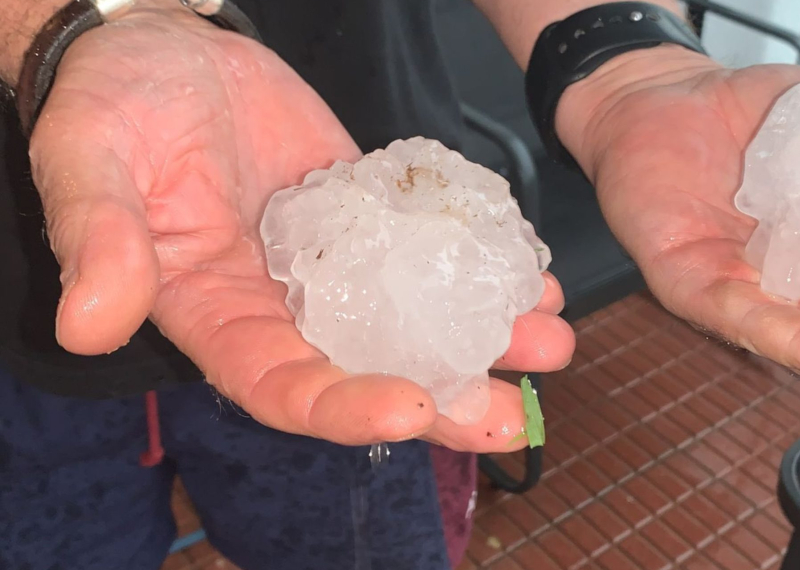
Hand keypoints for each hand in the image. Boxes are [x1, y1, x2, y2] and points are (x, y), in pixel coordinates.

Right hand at [28, 4, 572, 448]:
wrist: (164, 50)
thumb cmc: (112, 104)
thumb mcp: (88, 162)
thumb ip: (100, 242)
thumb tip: (87, 325)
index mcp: (216, 314)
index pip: (282, 385)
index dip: (344, 406)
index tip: (410, 406)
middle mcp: (284, 305)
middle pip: (370, 372)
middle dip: (445, 398)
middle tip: (515, 412)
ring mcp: (336, 263)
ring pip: (415, 321)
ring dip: (483, 341)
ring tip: (548, 342)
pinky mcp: (371, 217)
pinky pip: (429, 255)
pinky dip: (478, 271)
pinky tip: (531, 278)